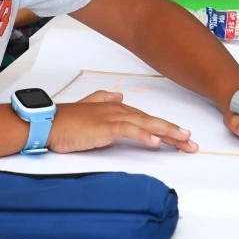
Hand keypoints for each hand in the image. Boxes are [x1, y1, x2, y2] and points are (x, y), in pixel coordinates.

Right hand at [48, 90, 197, 152]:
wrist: (47, 123)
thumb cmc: (65, 120)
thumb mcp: (88, 109)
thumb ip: (103, 100)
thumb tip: (118, 96)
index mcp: (115, 109)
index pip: (146, 119)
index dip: (165, 129)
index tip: (181, 139)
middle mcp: (117, 111)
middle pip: (152, 122)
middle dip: (174, 133)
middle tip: (191, 143)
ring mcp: (111, 118)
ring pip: (146, 125)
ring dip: (166, 133)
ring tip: (183, 141)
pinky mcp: (103, 128)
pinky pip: (128, 131)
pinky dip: (143, 136)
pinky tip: (155, 143)